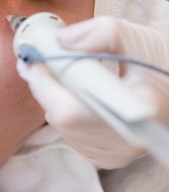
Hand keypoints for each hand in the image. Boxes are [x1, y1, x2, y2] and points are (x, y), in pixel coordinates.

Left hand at [17, 16, 168, 168]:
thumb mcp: (138, 40)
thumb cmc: (159, 70)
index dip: (47, 83)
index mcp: (137, 108)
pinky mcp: (104, 159)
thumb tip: (62, 40)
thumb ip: (103, 33)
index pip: (72, 109)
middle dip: (46, 84)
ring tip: (62, 73)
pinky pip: (69, 134)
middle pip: (62, 116)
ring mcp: (112, 154)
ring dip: (54, 96)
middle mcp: (124, 139)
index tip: (35, 60)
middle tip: (40, 60)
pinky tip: (75, 93)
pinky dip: (64, 110)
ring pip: (61, 125)